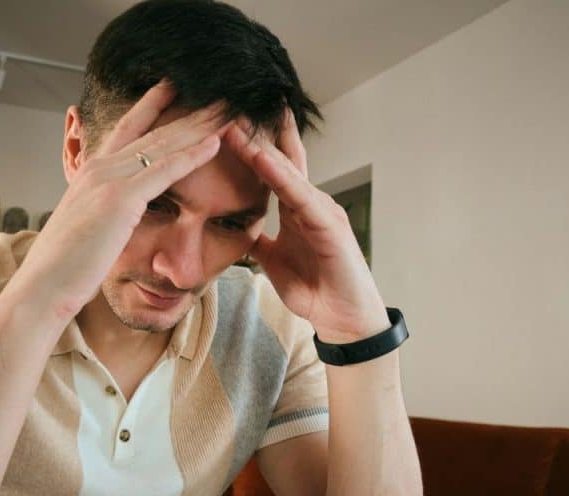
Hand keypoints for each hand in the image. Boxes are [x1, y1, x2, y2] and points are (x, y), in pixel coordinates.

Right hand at [9, 81, 228, 324]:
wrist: (43, 286)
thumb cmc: (63, 267)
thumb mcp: (84, 228)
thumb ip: (101, 212)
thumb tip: (111, 217)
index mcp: (90, 172)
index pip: (127, 129)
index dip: (151, 105)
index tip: (173, 86)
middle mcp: (99, 168)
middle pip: (154, 132)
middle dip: (188, 112)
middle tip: (218, 95)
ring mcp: (109, 180)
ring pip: (163, 145)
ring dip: (198, 126)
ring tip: (226, 109)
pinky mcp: (120, 200)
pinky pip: (164, 171)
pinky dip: (191, 155)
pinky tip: (214, 143)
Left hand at [223, 110, 388, 342]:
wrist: (342, 317)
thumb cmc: (314, 287)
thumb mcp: (273, 260)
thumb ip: (258, 240)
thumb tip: (238, 227)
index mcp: (296, 208)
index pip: (272, 167)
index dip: (250, 144)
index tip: (226, 121)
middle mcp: (310, 202)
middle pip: (279, 158)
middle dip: (254, 133)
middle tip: (228, 105)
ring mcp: (321, 210)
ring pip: (287, 170)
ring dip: (260, 146)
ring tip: (235, 123)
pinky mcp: (328, 225)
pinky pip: (299, 195)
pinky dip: (280, 176)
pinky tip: (261, 159)